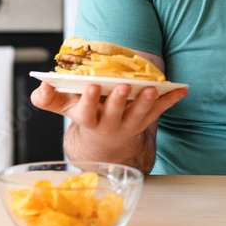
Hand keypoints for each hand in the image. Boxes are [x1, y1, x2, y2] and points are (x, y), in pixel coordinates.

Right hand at [31, 81, 186, 144]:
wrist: (103, 141)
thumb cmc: (84, 114)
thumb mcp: (63, 107)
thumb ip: (48, 98)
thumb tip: (42, 84)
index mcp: (87, 119)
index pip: (85, 111)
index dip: (88, 100)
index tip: (91, 85)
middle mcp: (108, 125)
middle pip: (113, 113)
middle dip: (117, 100)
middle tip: (121, 86)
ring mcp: (129, 124)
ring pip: (139, 115)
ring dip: (146, 101)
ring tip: (151, 88)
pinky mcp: (145, 121)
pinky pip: (160, 111)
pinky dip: (172, 99)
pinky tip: (183, 89)